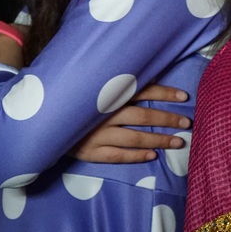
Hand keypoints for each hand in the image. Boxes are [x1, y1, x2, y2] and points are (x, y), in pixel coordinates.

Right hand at [72, 84, 190, 162]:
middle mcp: (104, 114)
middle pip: (142, 117)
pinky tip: (152, 156)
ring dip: (158, 140)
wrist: (44, 120)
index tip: (184, 97)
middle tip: (186, 123)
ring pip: (134, 138)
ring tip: (177, 142)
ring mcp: (97, 134)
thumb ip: (118, 83)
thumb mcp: (94, 86)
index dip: (164, 94)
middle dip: (167, 119)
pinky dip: (136, 156)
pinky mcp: (90, 152)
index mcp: (108, 94)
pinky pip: (117, 156)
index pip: (142, 91)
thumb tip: (149, 75)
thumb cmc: (75, 100)